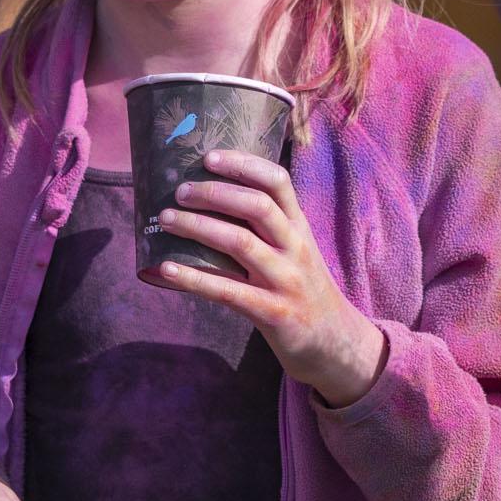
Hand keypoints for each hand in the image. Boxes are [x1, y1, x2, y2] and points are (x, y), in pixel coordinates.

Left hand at [154, 149, 386, 404]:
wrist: (335, 343)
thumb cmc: (302, 290)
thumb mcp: (295, 250)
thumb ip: (266, 226)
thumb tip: (210, 199)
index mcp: (299, 227)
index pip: (277, 182)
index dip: (243, 164)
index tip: (208, 157)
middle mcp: (295, 248)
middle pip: (257, 206)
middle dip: (214, 193)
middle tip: (180, 191)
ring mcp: (286, 281)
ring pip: (240, 243)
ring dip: (198, 227)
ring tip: (166, 219)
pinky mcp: (274, 314)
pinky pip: (227, 291)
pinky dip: (192, 278)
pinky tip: (165, 270)